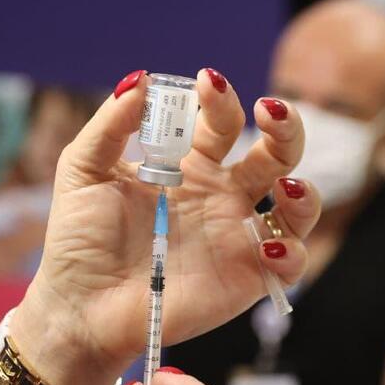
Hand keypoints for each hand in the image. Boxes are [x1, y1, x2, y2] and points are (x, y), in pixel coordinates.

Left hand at [11, 69, 318, 384]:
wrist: (79, 305)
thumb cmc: (80, 240)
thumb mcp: (83, 170)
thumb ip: (110, 124)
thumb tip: (140, 78)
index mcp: (189, 166)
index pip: (223, 122)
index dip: (222, 99)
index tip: (207, 82)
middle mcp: (222, 196)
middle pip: (276, 153)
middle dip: (285, 128)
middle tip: (271, 112)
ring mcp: (238, 237)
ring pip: (298, 206)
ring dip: (305, 191)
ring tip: (285, 186)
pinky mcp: (246, 278)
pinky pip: (291, 262)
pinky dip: (292, 250)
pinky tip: (269, 245)